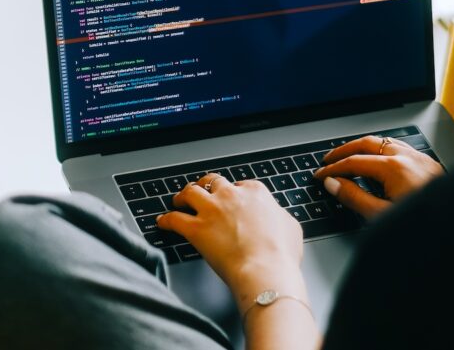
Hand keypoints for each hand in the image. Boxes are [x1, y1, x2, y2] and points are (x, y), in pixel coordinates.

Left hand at [157, 173, 306, 311]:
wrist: (266, 270)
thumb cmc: (281, 253)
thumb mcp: (291, 227)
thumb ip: (279, 216)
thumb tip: (276, 217)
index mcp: (255, 192)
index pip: (238, 184)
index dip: (232, 191)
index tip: (229, 198)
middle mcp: (231, 195)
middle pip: (212, 182)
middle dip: (205, 186)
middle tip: (201, 192)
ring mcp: (211, 210)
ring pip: (189, 192)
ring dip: (182, 196)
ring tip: (179, 201)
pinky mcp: (196, 228)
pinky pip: (174, 219)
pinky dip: (166, 220)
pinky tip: (162, 223)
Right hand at [315, 135, 443, 218]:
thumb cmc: (424, 226)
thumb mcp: (381, 215)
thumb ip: (354, 197)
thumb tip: (334, 184)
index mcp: (393, 168)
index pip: (353, 162)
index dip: (333, 168)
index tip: (321, 175)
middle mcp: (407, 157)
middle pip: (367, 144)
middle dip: (344, 150)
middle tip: (329, 159)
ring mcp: (421, 158)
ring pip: (385, 142)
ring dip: (364, 147)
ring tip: (351, 156)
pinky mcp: (430, 165)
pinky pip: (401, 148)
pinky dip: (384, 150)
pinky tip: (381, 159)